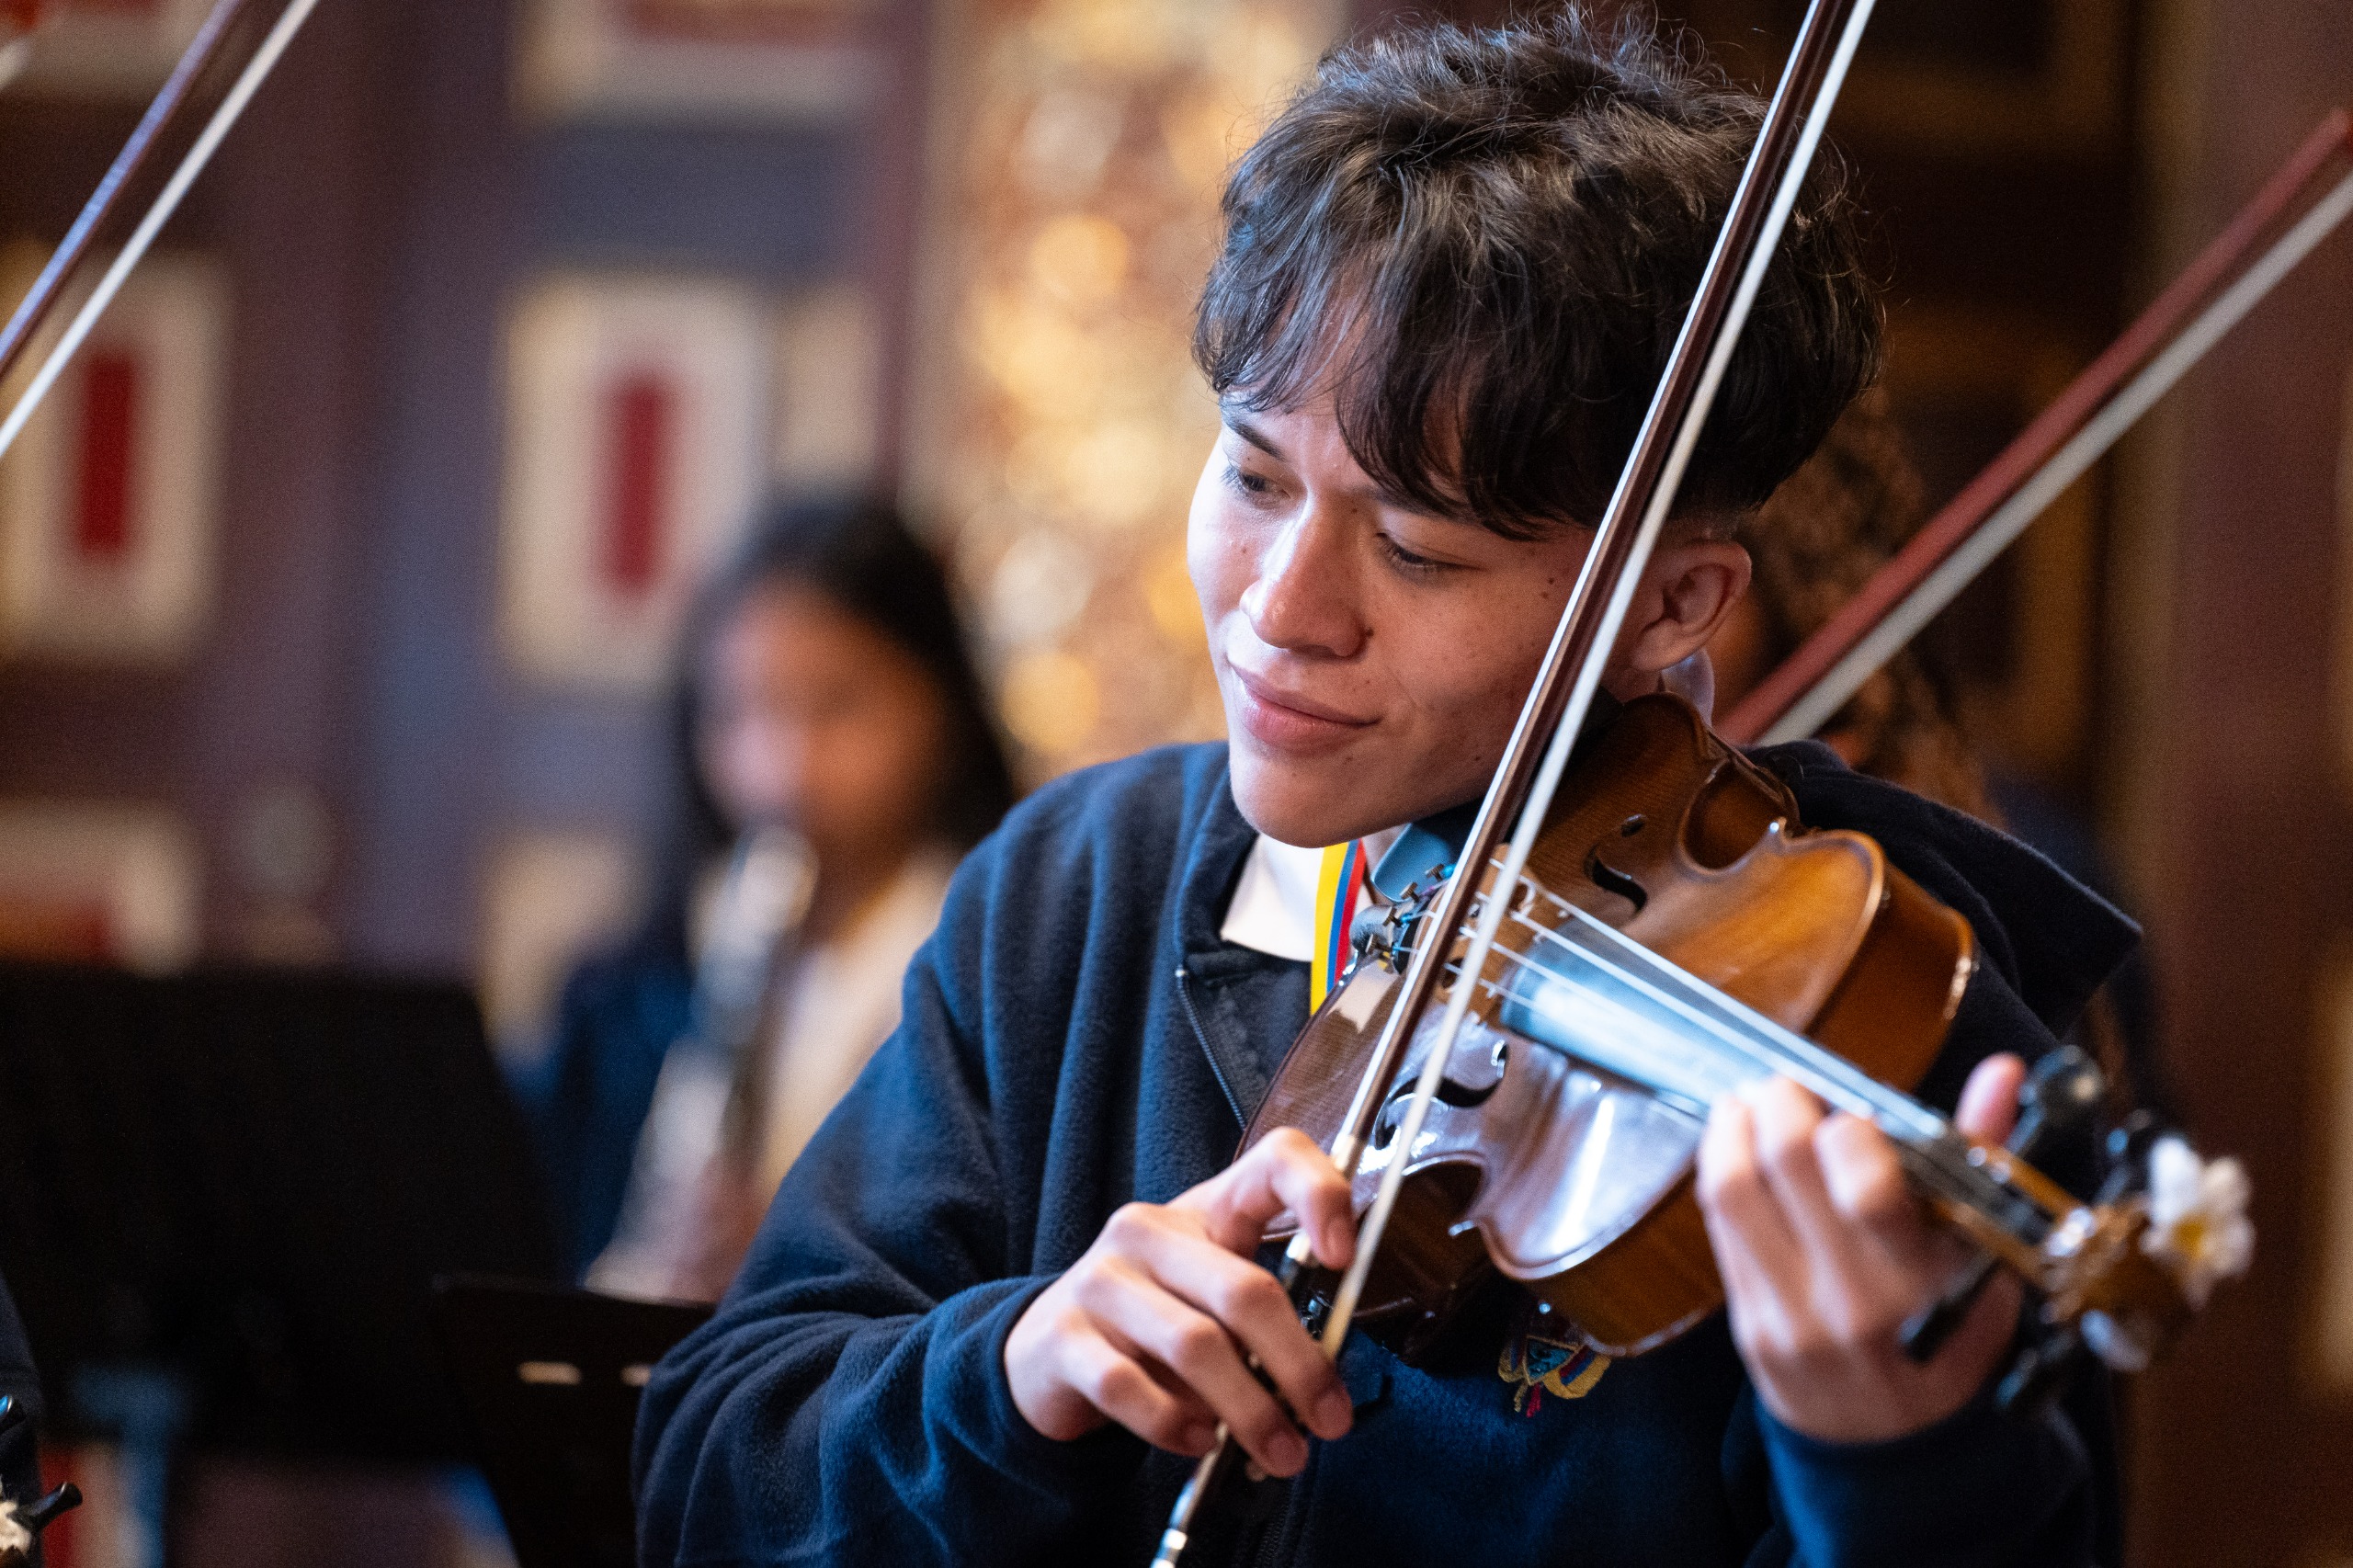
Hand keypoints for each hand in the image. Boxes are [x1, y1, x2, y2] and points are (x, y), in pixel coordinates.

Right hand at [1004, 1128, 1356, 1475]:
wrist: (1047, 1352)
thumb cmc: (1155, 1322)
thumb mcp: (1213, 1303)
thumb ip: (1268, 1323)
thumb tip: (1321, 1383)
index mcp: (1205, 1209)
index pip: (1274, 1160)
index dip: (1319, 1195)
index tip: (1345, 1258)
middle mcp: (1148, 1231)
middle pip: (1243, 1289)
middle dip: (1300, 1365)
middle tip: (1332, 1421)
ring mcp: (1100, 1280)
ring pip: (1194, 1346)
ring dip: (1249, 1410)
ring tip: (1281, 1451)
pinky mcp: (1062, 1337)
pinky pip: (1129, 1387)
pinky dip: (1174, 1424)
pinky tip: (1199, 1443)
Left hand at [1697, 1054, 2026, 1443]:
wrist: (1901, 1449)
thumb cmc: (1952, 1335)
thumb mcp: (1984, 1258)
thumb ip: (1982, 1158)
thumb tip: (2002, 1070)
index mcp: (1923, 1280)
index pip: (1867, 1181)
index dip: (1849, 1129)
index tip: (1852, 1115)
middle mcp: (1852, 1300)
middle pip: (1785, 1162)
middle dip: (1780, 1103)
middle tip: (1786, 1087)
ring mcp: (1790, 1315)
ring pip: (1731, 1189)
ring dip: (1731, 1127)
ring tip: (1747, 1104)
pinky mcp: (1746, 1326)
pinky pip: (1717, 1228)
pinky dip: (1720, 1171)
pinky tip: (1735, 1151)